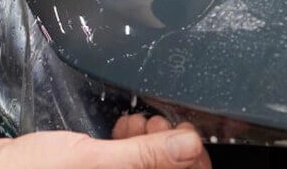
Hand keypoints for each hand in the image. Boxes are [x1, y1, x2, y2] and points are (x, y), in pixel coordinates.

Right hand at [0, 114, 210, 168]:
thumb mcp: (94, 162)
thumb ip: (144, 155)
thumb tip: (190, 147)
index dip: (192, 159)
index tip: (188, 134)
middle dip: (169, 147)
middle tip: (156, 123)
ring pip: (146, 165)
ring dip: (149, 142)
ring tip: (137, 121)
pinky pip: (124, 162)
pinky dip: (129, 144)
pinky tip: (122, 126)